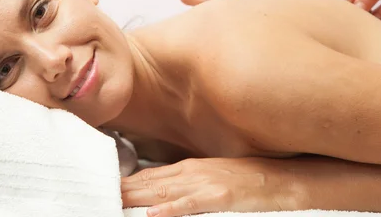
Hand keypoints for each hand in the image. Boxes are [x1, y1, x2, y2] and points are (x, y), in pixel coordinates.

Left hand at [121, 158, 294, 216]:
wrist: (281, 179)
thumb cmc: (246, 179)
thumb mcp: (210, 177)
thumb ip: (184, 184)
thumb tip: (159, 195)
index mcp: (186, 168)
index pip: (147, 176)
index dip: (124, 184)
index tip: (104, 189)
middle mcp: (190, 173)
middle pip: (148, 183)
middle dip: (122, 192)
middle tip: (99, 197)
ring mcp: (204, 184)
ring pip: (162, 192)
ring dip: (136, 199)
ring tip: (114, 204)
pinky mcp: (220, 197)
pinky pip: (191, 205)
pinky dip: (172, 210)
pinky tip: (154, 215)